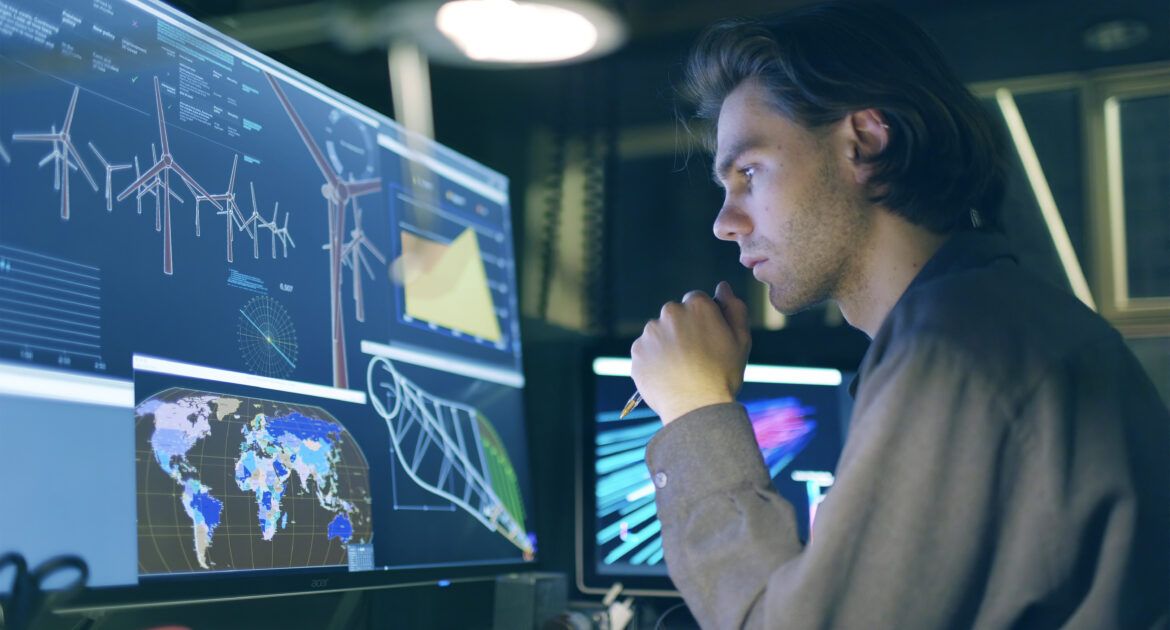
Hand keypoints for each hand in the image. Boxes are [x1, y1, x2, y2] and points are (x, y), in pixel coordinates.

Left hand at [630, 281, 750, 423]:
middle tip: (695, 356)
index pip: (696, 300)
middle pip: (675, 315)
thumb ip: (734, 308)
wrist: (696, 408)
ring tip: (681, 369)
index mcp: (697, 305)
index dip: (703, 320)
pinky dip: (653, 360)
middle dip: (682, 329)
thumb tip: (723, 287)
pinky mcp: (637, 351)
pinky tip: (667, 375)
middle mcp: (670, 312)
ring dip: (667, 344)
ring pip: (659, 333)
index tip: (707, 339)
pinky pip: (645, 351)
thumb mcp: (741, 340)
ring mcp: (650, 332)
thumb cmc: (723, 374)